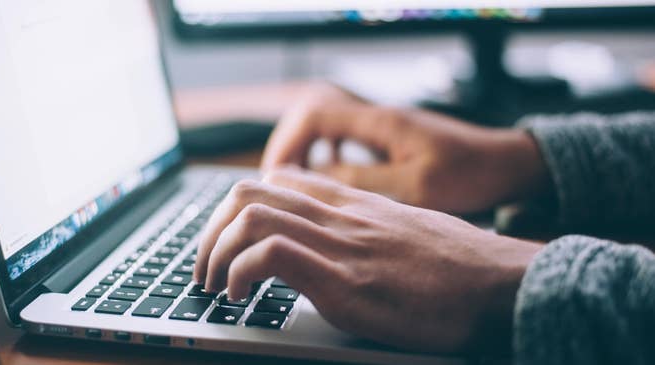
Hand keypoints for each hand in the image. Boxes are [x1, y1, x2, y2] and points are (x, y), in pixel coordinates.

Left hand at [194, 168, 541, 352]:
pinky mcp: (345, 281)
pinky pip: (271, 255)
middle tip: (205, 267)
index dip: (238, 208)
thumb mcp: (406, 232)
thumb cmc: (461, 266)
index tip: (229, 241)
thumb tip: (339, 246)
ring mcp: (341, 245)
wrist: (504, 284)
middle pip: (249, 191)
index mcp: (354, 204)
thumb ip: (367, 228)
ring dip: (214, 252)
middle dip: (211, 230)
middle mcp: (340, 215)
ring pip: (249, 215)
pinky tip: (240, 297)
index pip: (278, 180)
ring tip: (214, 285)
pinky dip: (239, 273)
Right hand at [261, 83, 550, 213]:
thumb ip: (362, 181)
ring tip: (295, 185)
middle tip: (276, 184)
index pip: (314, 114)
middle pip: (312, 116)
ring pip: (326, 128)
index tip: (275, 176)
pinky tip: (329, 180)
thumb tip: (312, 181)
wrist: (507, 164)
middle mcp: (377, 117)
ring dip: (306, 152)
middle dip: (288, 148)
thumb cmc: (470, 174)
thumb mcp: (414, 186)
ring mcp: (383, 126)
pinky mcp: (391, 139)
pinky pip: (345, 139)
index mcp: (380, 122)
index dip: (287, 143)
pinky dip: (327, 156)